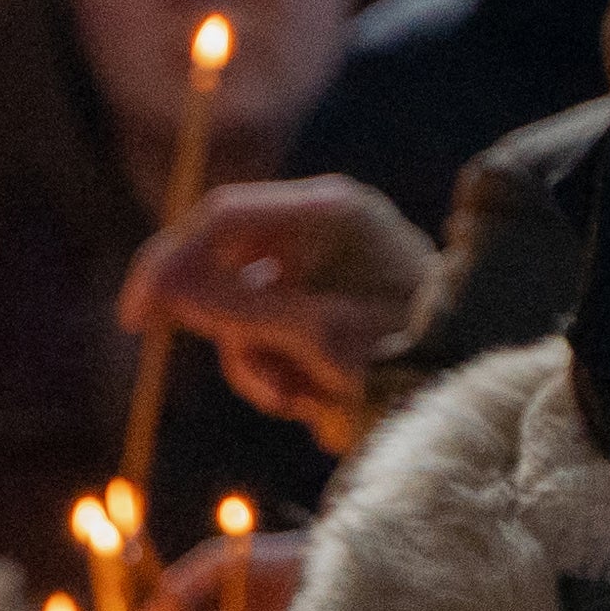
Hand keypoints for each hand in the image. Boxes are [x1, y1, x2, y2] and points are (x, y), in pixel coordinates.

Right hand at [119, 177, 436, 454]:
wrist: (472, 395)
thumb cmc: (411, 355)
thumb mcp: (316, 334)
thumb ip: (233, 306)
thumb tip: (159, 284)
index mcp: (328, 210)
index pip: (220, 216)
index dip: (170, 262)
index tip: (137, 319)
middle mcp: (324, 230)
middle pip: (228, 268)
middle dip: (238, 335)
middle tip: (270, 383)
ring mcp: (326, 270)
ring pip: (245, 313)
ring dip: (262, 365)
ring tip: (311, 399)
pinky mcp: (327, 310)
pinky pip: (271, 336)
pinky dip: (282, 373)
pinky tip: (321, 400)